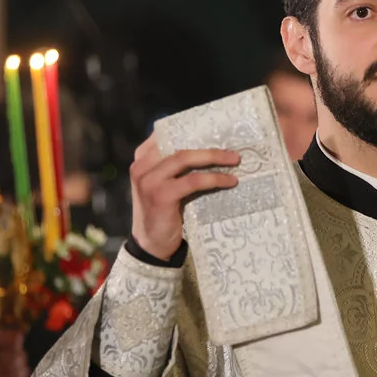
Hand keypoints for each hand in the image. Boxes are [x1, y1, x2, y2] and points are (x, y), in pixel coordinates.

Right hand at [129, 135, 239, 260]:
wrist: (151, 245)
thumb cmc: (163, 212)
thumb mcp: (164, 185)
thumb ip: (174, 168)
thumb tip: (208, 151)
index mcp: (142, 160)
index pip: (165, 136)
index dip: (190, 131)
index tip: (214, 131)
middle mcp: (141, 166)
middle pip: (178, 146)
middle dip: (209, 147)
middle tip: (232, 152)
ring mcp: (149, 180)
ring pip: (185, 159)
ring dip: (214, 158)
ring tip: (235, 162)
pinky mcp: (161, 195)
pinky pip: (192, 181)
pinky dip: (213, 179)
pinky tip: (229, 182)